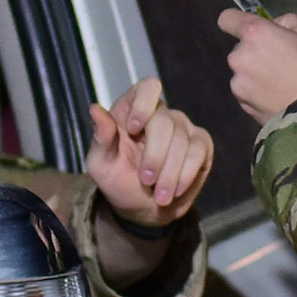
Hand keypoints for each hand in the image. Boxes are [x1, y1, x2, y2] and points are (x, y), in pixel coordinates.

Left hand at [86, 77, 213, 227]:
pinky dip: (186, 174)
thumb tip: (94, 108)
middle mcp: (160, 114)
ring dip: (170, 172)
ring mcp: (183, 127)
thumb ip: (101, 137)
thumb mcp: (101, 164)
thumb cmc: (118, 181)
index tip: (133, 129)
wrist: (142, 209)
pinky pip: (199, 152)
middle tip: (146, 180)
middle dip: (155, 156)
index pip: (147, 87)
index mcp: (132, 110)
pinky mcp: (201, 144)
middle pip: (164, 122)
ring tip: (160, 195)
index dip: (144, 104)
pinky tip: (175, 190)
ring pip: (182, 140)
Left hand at [219, 11, 296, 123]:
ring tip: (281, 84)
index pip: (227, 18)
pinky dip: (257, 93)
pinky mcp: (242, 104)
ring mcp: (238, 83)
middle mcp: (240, 56)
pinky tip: (278, 97)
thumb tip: (275, 26)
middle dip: (255, 53)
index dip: (236, 22)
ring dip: (255, 75)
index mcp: (256, 34)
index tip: (246, 29)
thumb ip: (286, 23)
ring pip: (243, 72)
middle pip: (240, 49)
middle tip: (281, 63)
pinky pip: (246, 92)